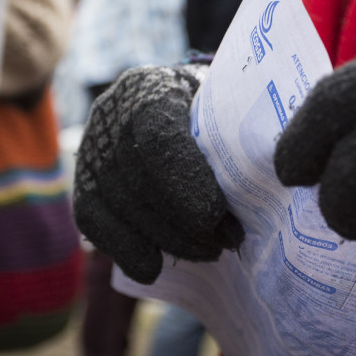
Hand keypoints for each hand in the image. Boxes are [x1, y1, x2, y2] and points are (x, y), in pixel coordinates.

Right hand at [73, 64, 243, 283]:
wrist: (176, 110)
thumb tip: (273, 173)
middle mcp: (111, 115)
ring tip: (208, 250)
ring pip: (120, 204)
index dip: (185, 181)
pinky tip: (154, 267)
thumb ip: (238, 133)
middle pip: (139, 177)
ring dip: (166, 238)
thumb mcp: (227, 107)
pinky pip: (95, 221)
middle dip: (184, 220)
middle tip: (226, 240)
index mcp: (151, 88)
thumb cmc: (212, 111)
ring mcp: (91, 151)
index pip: (157, 136)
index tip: (217, 215)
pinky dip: (126, 248)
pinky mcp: (82, 185)